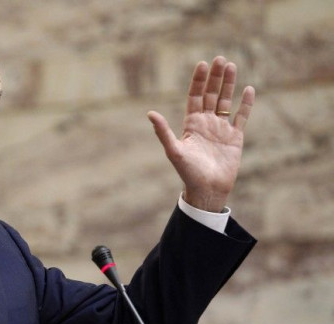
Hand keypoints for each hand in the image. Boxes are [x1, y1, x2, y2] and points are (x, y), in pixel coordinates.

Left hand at [147, 56, 254, 211]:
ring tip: (231, 66)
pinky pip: (241, 117)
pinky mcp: (235, 137)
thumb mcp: (174, 150)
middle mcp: (206, 123)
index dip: (198, 81)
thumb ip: (163, 131)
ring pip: (225, 101)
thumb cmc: (187, 172)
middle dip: (215, 77)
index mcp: (191, 124)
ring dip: (228, 85)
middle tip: (220, 59)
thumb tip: (150, 113)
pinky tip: (248, 89)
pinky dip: (245, 104)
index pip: (195, 96)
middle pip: (210, 95)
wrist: (206, 189)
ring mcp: (221, 129)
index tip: (202, 64)